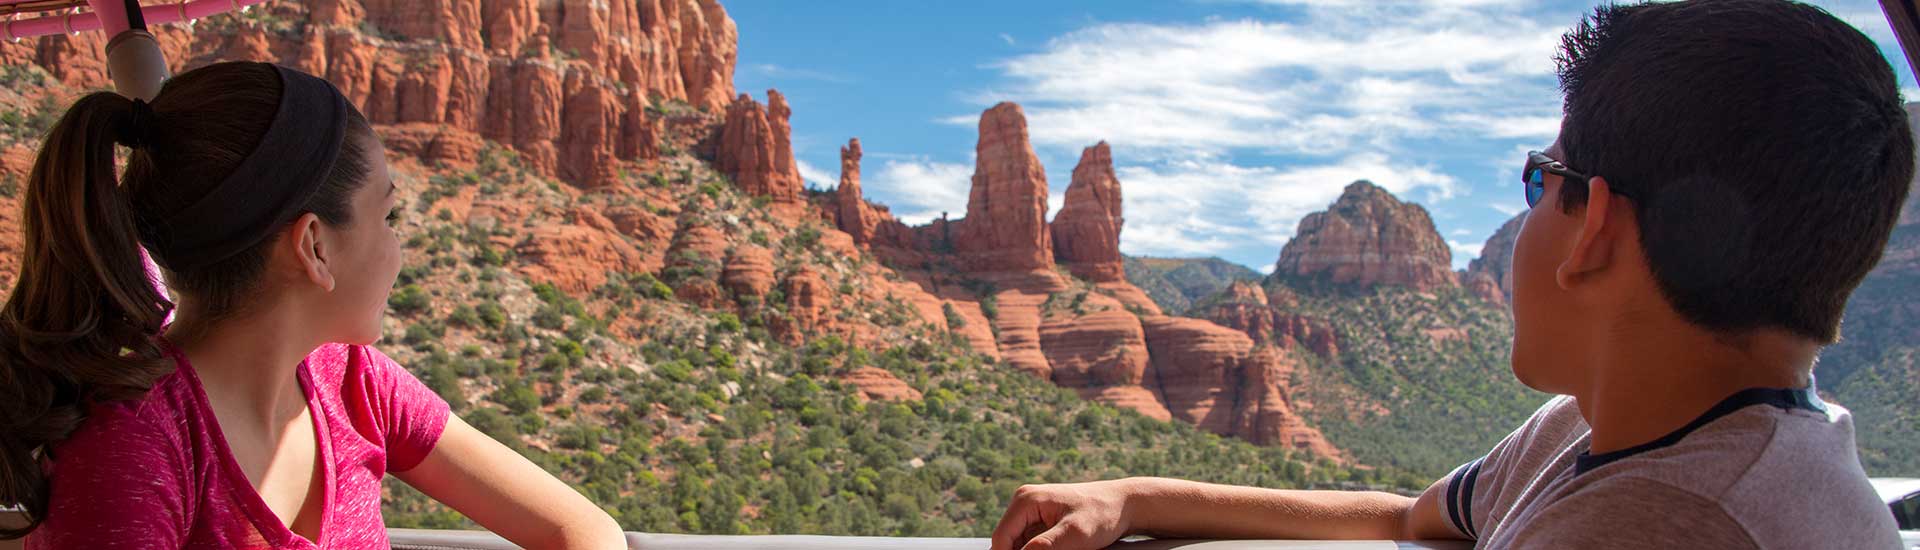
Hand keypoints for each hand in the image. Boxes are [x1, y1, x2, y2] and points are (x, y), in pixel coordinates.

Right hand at [989, 480, 1134, 549]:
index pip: (1001, 539)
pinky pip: (1031, 543)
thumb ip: (1044, 548)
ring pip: (1019, 545)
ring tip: (1064, 549)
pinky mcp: (1042, 520)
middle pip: (1008, 543)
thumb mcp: (1074, 535)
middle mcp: (1025, 502)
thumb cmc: (1103, 514)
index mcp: (1026, 500)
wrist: (1125, 505)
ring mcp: (1033, 511)